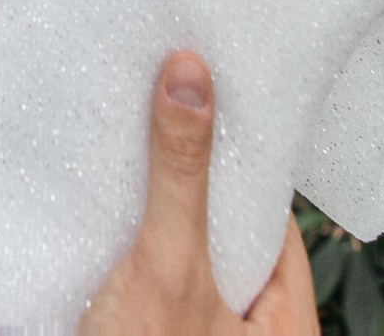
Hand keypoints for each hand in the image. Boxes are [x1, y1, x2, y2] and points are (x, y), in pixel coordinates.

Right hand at [80, 51, 320, 335]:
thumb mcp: (166, 263)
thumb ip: (180, 175)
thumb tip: (193, 74)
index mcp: (286, 330)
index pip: (276, 228)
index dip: (245, 169)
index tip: (214, 111)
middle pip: (228, 242)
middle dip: (193, 188)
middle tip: (161, 122)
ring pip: (183, 263)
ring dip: (153, 218)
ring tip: (125, 159)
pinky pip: (147, 284)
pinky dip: (127, 251)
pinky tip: (97, 219)